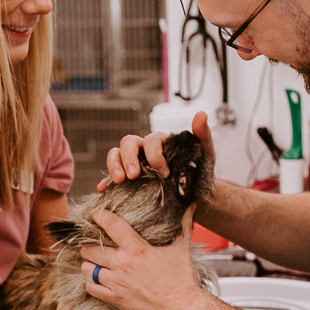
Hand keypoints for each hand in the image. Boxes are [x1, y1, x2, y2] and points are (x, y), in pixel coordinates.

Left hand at [79, 205, 207, 309]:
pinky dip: (91, 283)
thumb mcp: (181, 248)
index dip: (99, 216)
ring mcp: (117, 283)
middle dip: (89, 244)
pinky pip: (91, 288)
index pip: (110, 225)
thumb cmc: (182, 279)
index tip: (96, 215)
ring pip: (87, 269)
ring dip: (88, 264)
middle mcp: (123, 264)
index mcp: (136, 249)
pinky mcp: (115, 299)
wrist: (181, 308)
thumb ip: (183, 224)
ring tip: (94, 262)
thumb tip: (190, 206)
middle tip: (93, 244)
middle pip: (90, 249)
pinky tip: (98, 280)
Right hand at [98, 111, 217, 191]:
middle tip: (133, 176)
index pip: (150, 141)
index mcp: (159, 142)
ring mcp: (133, 163)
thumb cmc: (199, 172)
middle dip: (129, 158)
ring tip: (119, 182)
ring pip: (115, 155)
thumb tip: (201, 114)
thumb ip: (203, 134)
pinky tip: (104, 189)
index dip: (155, 155)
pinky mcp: (126, 179)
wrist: (196, 195)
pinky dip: (106, 182)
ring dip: (114, 166)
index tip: (164, 173)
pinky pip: (111, 176)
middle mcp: (143, 149)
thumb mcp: (205, 154)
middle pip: (128, 143)